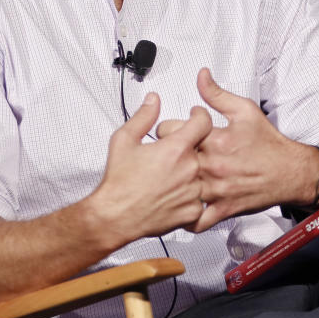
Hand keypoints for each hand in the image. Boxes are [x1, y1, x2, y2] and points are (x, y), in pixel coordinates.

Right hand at [88, 93, 212, 247]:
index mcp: (176, 148)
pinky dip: (189, 196)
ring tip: (167, 177)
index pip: (203, 122)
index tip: (195, 116)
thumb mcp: (124, 140)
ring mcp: (193, 191)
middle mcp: (189, 169)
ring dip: (189, 173)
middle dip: (187, 148)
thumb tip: (153, 100)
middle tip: (168, 155)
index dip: (200, 116)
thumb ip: (143, 116)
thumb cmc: (119, 182)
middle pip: (201, 148)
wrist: (115, 217)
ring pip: (200, 173)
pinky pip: (199, 198)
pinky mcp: (193, 211)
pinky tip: (172, 194)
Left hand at [160, 69, 318, 231]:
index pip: (170, 130)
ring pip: (177, 190)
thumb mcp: (244, 110)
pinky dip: (187, 217)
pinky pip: (196, 221)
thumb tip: (201, 76)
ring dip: (173, 183)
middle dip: (166, 154)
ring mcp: (215, 190)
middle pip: (168, 159)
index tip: (176, 129)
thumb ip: (217, 94)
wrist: (291, 172)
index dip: (169, 127)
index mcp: (214, 139)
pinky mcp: (222, 209)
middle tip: (170, 152)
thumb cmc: (269, 143)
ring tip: (174, 176)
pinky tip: (185, 206)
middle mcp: (211, 166)